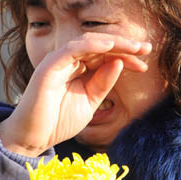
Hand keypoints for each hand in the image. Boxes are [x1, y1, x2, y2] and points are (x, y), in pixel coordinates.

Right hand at [0, 33, 150, 155]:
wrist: (34, 137)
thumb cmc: (59, 121)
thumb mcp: (90, 101)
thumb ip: (103, 83)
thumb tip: (119, 62)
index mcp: (79, 69)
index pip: (106, 56)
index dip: (126, 57)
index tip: (144, 65)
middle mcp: (70, 60)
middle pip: (101, 46)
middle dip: (125, 46)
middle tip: (146, 48)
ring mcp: (59, 60)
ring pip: (90, 42)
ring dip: (114, 43)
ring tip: (134, 47)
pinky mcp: (50, 65)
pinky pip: (73, 48)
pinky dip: (92, 45)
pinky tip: (110, 47)